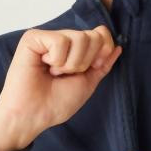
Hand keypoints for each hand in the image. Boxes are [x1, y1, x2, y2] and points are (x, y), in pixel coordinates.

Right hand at [0, 26, 122, 150]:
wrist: (34, 115)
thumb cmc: (56, 102)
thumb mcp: (88, 82)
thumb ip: (102, 64)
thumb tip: (117, 47)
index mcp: (75, 49)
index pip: (101, 34)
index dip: (102, 53)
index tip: (87, 71)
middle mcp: (62, 39)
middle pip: (93, 36)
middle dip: (84, 63)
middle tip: (64, 75)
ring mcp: (48, 37)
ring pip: (79, 38)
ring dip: (70, 64)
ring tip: (53, 73)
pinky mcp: (33, 38)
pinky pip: (60, 41)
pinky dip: (56, 60)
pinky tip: (43, 67)